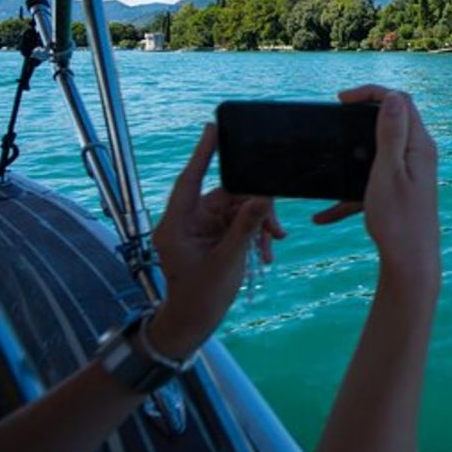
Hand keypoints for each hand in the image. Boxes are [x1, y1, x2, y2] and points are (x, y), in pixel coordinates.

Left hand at [148, 123, 286, 359]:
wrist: (193, 323)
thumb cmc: (200, 296)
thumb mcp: (226, 261)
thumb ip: (245, 227)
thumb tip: (262, 198)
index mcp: (177, 224)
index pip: (189, 180)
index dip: (203, 154)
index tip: (212, 128)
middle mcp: (187, 221)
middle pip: (225, 196)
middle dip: (254, 207)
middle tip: (275, 226)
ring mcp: (201, 229)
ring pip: (237, 209)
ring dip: (258, 224)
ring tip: (273, 243)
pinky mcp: (213, 237)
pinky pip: (239, 223)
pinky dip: (255, 233)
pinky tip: (267, 251)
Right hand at [313, 86, 439, 311]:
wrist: (411, 264)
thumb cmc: (399, 220)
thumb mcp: (388, 173)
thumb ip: (391, 134)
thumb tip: (393, 97)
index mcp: (419, 145)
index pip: (400, 101)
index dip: (371, 92)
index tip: (341, 100)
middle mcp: (419, 155)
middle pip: (391, 121)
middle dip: (361, 117)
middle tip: (335, 121)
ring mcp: (412, 173)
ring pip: (379, 153)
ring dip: (353, 157)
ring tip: (331, 161)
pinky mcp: (403, 191)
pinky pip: (374, 183)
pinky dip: (350, 194)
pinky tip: (322, 217)